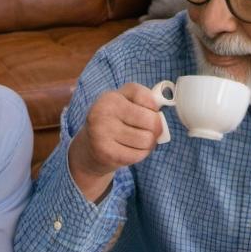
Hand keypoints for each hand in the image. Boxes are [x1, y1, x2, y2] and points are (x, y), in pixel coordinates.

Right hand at [68, 83, 162, 200]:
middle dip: (154, 129)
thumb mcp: (124, 102)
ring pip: (147, 140)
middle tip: (145, 131)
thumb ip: (144, 101)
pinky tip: (129, 150)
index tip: (145, 112)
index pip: (148, 99)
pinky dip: (139, 154)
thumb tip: (161, 119)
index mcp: (111, 97)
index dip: (153, 109)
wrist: (89, 147)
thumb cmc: (113, 122)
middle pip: (151, 122)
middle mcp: (103, 112)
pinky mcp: (106, 153)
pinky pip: (139, 155)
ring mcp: (103, 133)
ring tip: (135, 142)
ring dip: (147, 144)